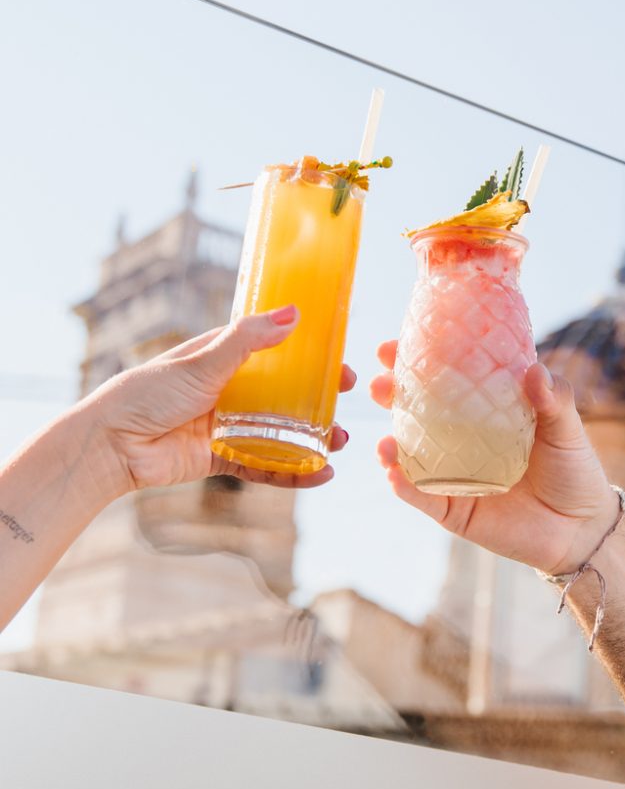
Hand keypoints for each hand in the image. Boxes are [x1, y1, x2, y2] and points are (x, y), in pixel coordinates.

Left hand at [87, 306, 354, 495]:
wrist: (113, 445)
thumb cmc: (149, 392)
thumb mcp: (202, 360)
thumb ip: (248, 340)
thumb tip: (294, 314)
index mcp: (222, 358)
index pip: (274, 351)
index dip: (307, 355)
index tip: (337, 358)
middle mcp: (228, 390)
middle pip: (284, 393)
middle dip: (318, 397)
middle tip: (347, 397)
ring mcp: (227, 426)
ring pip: (280, 431)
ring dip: (312, 437)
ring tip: (340, 440)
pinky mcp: (222, 459)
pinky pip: (265, 466)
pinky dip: (293, 472)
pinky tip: (320, 474)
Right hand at [370, 340, 617, 574]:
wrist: (582, 529)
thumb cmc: (573, 470)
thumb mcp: (567, 428)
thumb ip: (554, 400)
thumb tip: (534, 370)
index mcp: (483, 410)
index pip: (445, 379)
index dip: (417, 361)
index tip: (395, 346)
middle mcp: (461, 439)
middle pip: (416, 413)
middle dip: (391, 397)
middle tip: (379, 384)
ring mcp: (453, 474)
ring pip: (410, 455)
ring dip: (390, 444)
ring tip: (384, 440)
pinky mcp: (452, 509)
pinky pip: (421, 496)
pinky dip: (405, 485)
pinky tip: (393, 473)